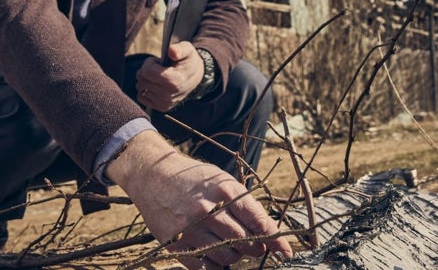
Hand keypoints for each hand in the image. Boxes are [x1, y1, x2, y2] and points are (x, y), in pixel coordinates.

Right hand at [105, 131, 292, 267]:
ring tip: (229, 243)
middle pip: (244, 242)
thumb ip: (246, 205)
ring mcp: (189, 228)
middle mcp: (207, 210)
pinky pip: (204, 267)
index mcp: (225, 191)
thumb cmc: (194, 180)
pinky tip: (214, 253)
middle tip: (252, 244)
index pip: (258, 221)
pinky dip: (215, 265)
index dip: (275, 239)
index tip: (285, 251)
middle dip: (254, 247)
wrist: (152, 176)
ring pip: (227, 256)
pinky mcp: (174, 244)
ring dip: (235, 256)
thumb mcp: (222, 181)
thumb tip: (270, 233)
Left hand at [136, 42, 203, 111]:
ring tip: (159, 77)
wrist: (196, 76)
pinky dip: (145, 90)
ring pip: (140, 88)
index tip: (159, 62)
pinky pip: (141, 97)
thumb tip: (171, 51)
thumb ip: (179, 49)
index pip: (146, 71)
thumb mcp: (187, 50)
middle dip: (147, 71)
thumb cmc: (188, 61)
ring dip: (147, 80)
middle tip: (159, 69)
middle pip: (142, 79)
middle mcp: (168, 95)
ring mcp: (164, 102)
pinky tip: (156, 85)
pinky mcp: (161, 107)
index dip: (150, 63)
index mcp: (174, 81)